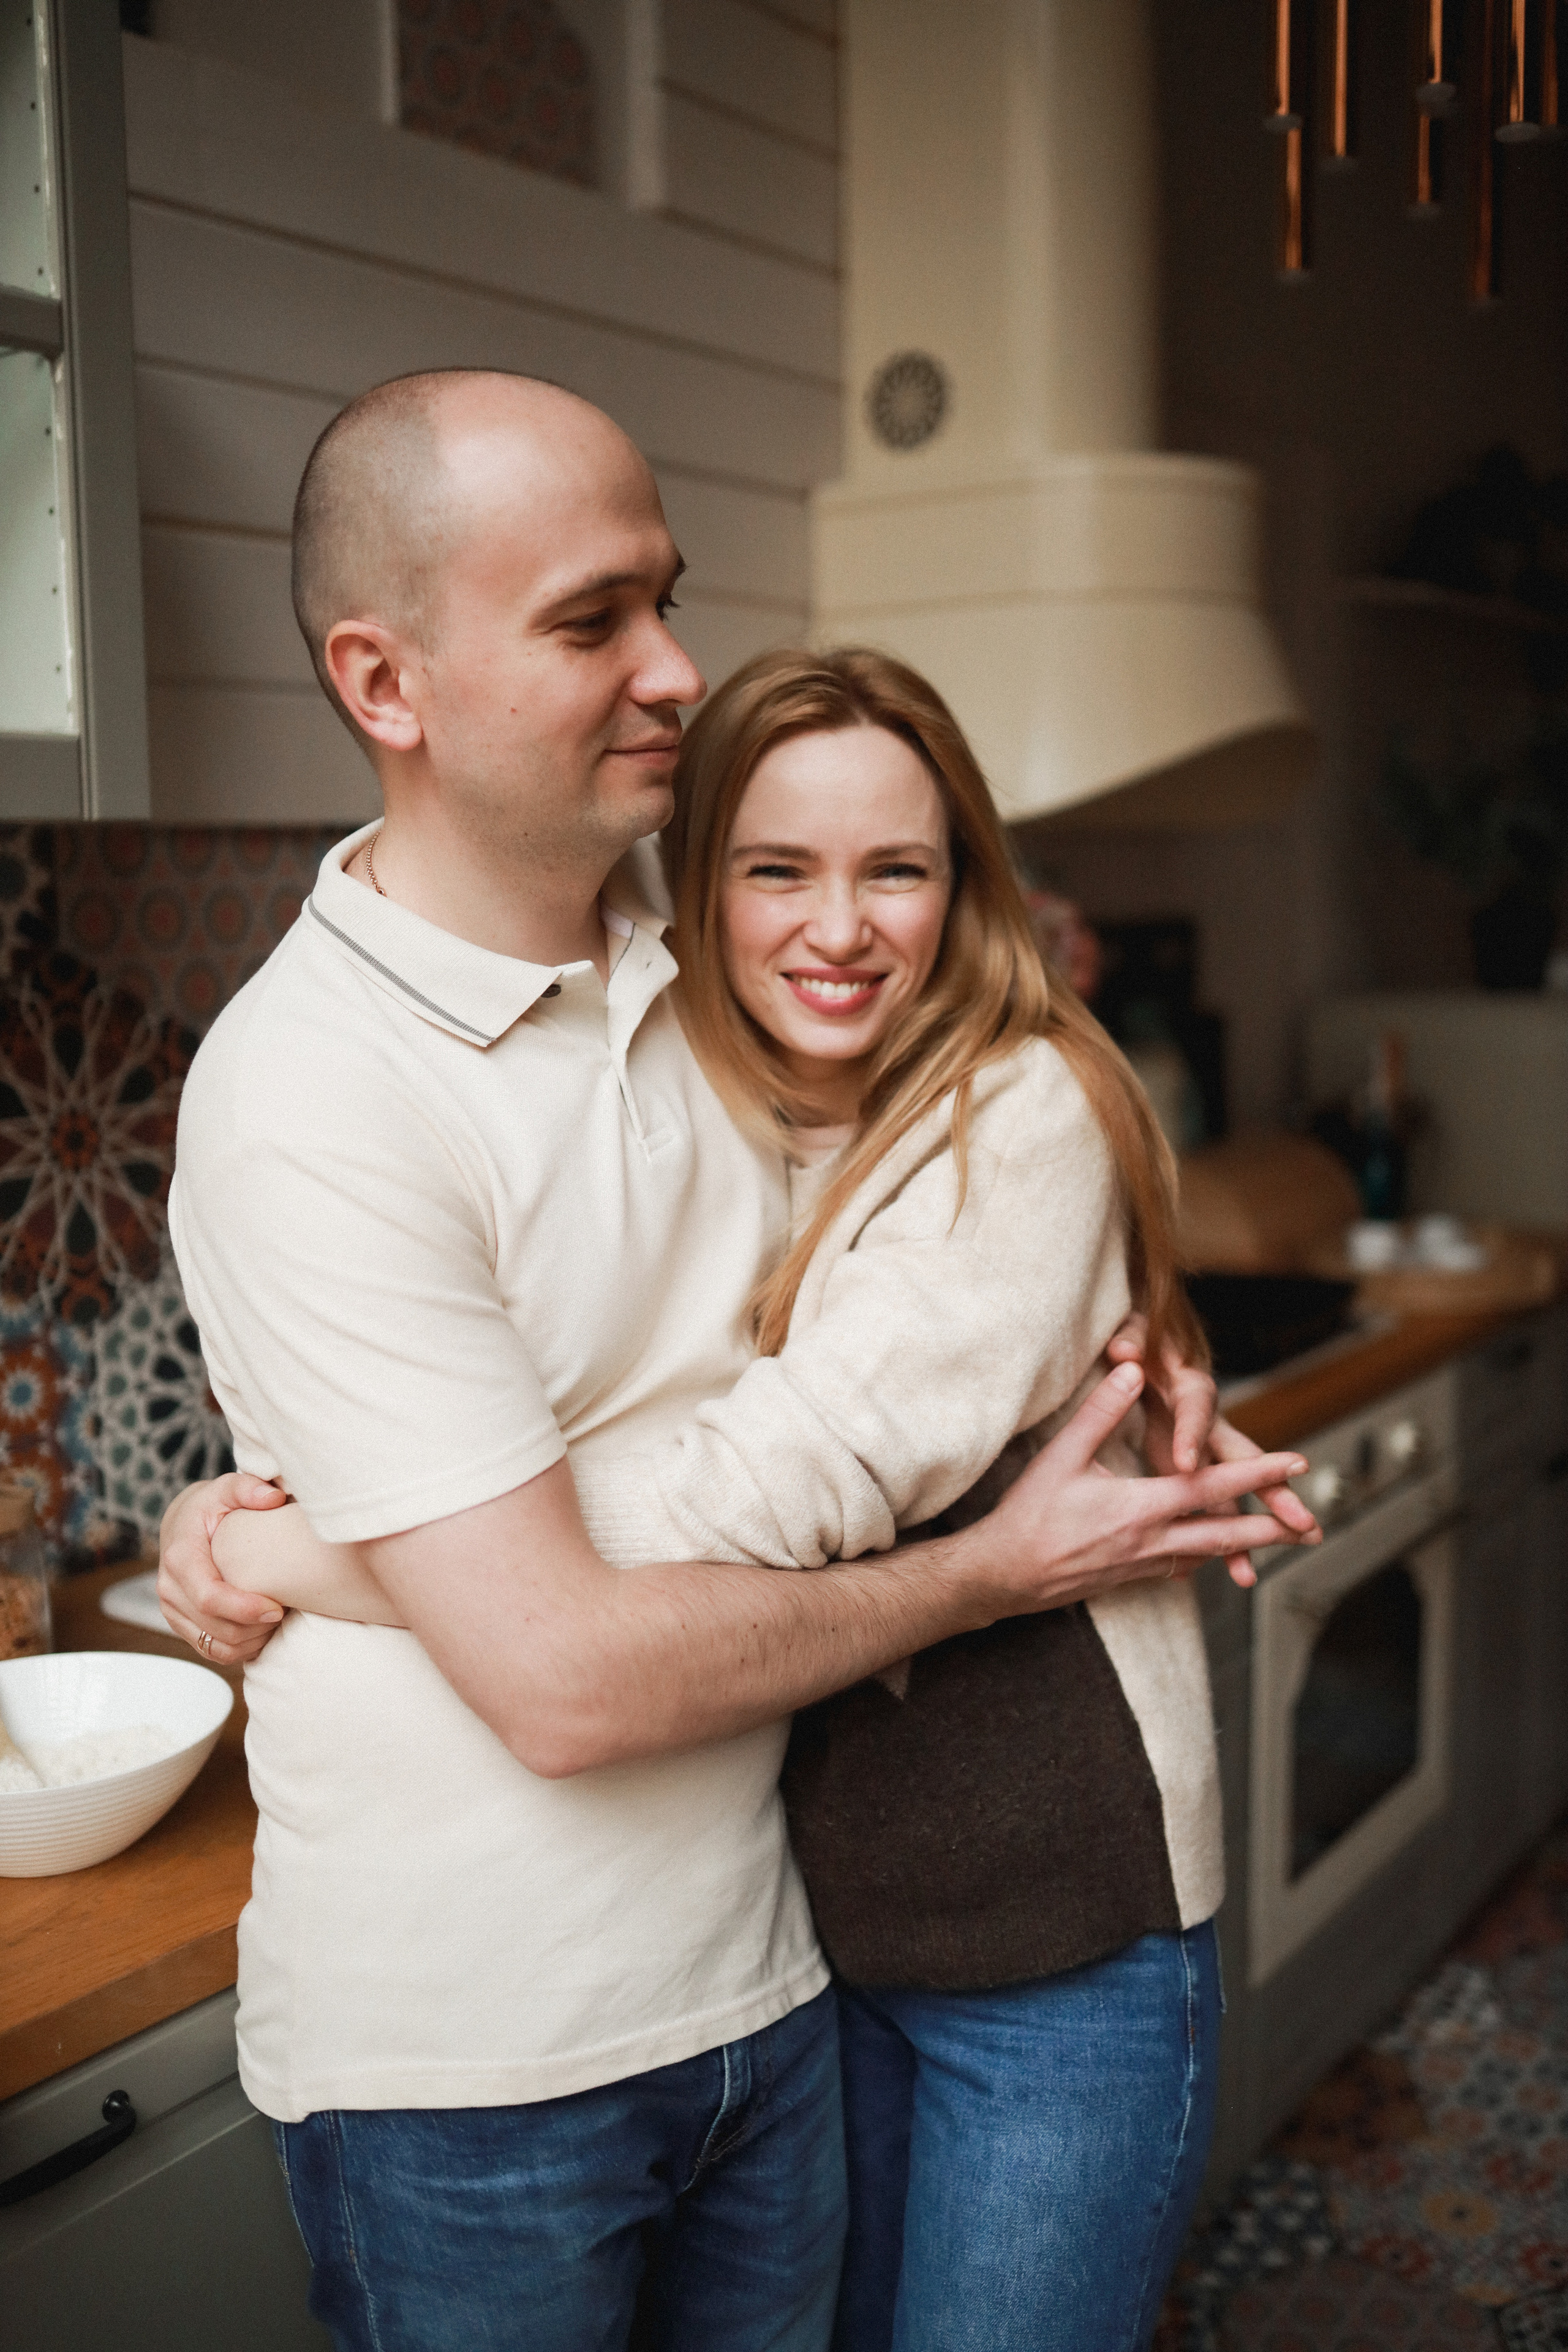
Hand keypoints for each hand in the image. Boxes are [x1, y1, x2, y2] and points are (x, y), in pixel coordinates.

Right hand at [157, 1474, 290, 1664]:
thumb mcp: (227, 1488)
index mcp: (180, 1558)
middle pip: (217, 1628)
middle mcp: (170, 1589)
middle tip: (286, 1610)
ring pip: (216, 1646)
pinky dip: (241, 1649)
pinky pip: (213, 1651)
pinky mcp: (182, 1624)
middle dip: (256, 1627)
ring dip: (252, 1640)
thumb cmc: (210, 1506)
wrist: (183, 1524)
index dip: (245, 1609)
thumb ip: (248, 1487)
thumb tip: (274, 1497)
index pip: (210, 1597)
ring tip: (277, 1618)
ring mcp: (173, 1611)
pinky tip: (262, 1629)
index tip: (277, 1608)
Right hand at [972, 1362, 1317, 1616]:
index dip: (1258, 1473)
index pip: (1214, 1487)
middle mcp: (1153, 1541)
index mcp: (1143, 1507)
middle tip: (1311, 1526)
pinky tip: (1211, 1556)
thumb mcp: (1063, 1454)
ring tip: (1276, 1541)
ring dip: (1246, 1546)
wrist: (1004, 1575)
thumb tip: (1132, 1367)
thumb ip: (1102, 1410)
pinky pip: (1181, 1565)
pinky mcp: (1131, 1577)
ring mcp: (1144, 1564)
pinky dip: (1204, 1556)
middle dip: (1272, 1527)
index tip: (1297, 1463)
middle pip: (1227, 1533)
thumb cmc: (1030, 1513)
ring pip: (1207, 1554)